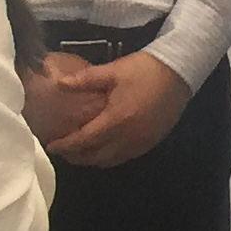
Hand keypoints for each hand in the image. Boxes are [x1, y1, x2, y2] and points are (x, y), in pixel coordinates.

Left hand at [48, 52, 192, 169]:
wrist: (179, 72)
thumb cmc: (144, 70)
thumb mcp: (113, 71)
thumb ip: (85, 80)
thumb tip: (59, 84)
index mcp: (116, 120)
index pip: (84, 140)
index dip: (66, 146)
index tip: (51, 146)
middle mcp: (128, 137)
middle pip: (95, 157)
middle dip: (76, 157)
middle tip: (61, 151)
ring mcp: (141, 143)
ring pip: (110, 161)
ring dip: (92, 160)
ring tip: (79, 152)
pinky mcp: (150, 143)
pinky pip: (124, 157)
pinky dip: (109, 158)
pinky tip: (103, 149)